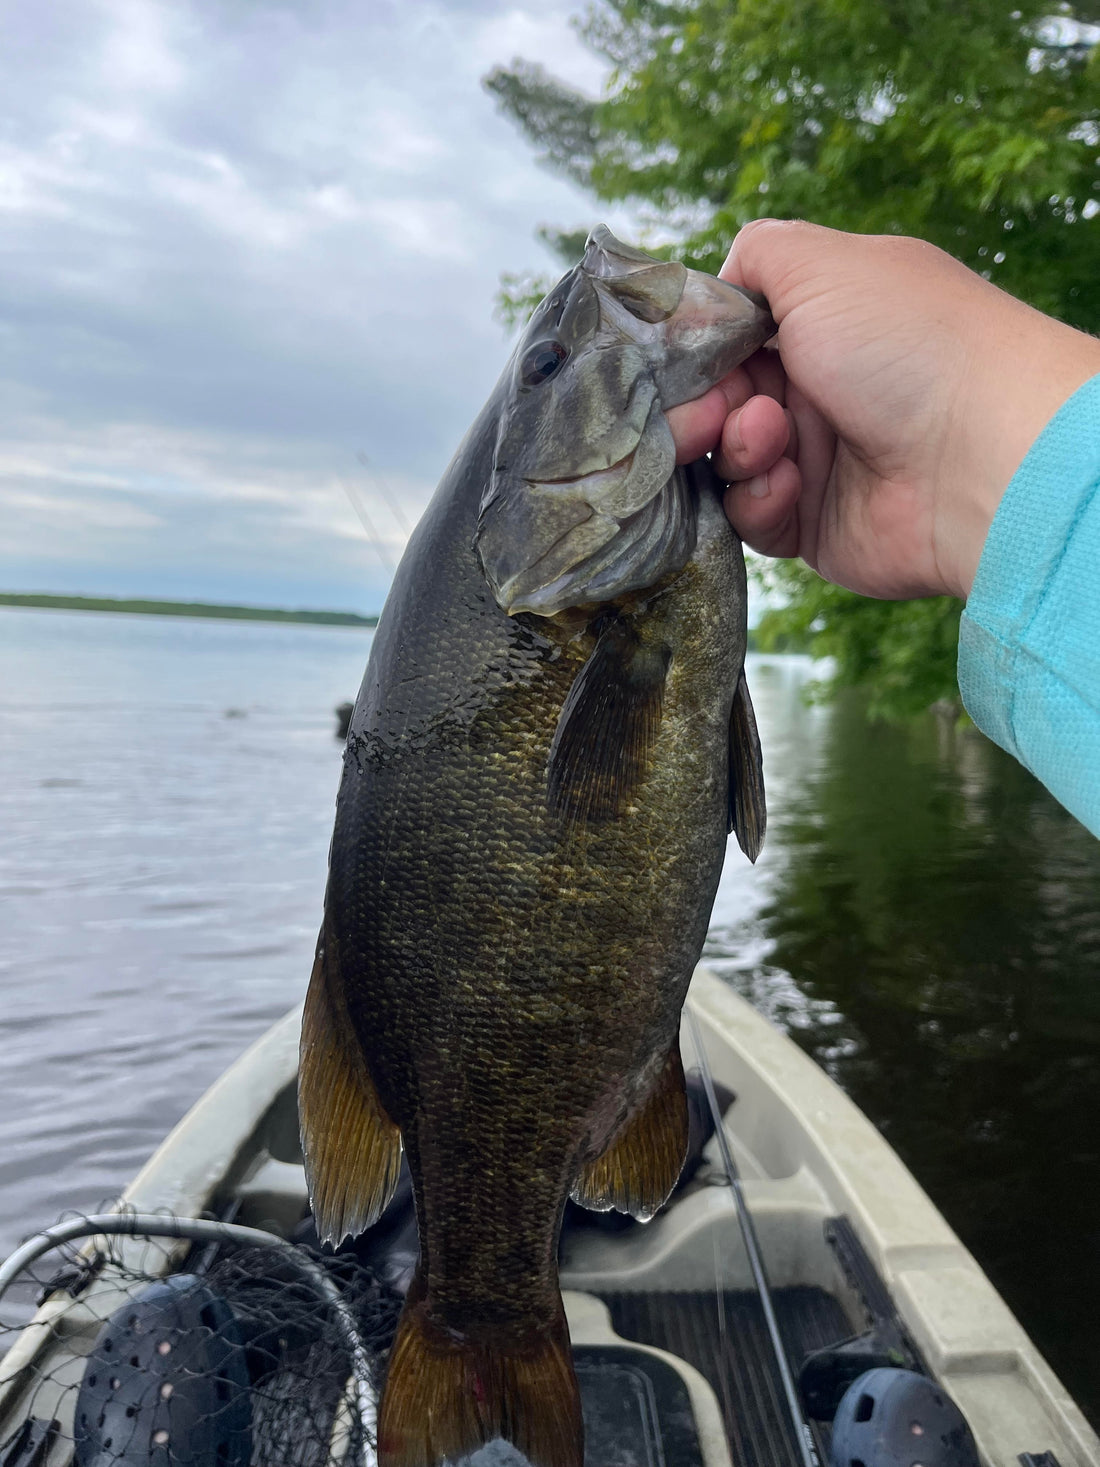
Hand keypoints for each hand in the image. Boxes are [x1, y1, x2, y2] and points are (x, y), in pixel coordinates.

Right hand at [667, 220, 1099, 599]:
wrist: (981, 455)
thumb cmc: (909, 344)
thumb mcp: (822, 264)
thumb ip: (755, 256)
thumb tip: (711, 289)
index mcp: (822, 324)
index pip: (728, 338)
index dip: (696, 351)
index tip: (683, 361)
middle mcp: (816, 390)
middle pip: (714, 402)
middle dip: (701, 406)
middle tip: (714, 412)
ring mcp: (814, 460)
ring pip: (725, 461)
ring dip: (735, 448)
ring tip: (770, 439)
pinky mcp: (812, 524)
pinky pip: (751, 517)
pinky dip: (759, 499)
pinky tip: (790, 483)